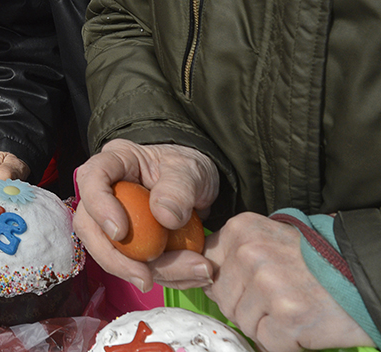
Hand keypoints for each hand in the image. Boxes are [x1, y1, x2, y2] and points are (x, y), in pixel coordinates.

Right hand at [74, 139, 219, 291]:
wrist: (197, 186)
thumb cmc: (187, 167)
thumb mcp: (190, 170)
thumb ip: (179, 188)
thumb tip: (165, 218)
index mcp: (112, 163)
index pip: (91, 179)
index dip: (98, 206)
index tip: (121, 232)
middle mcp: (104, 192)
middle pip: (88, 226)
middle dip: (113, 258)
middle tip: (144, 278)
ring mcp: (112, 219)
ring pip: (109, 253)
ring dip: (146, 272)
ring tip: (190, 272)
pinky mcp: (126, 243)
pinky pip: (135, 265)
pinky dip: (163, 275)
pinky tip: (190, 274)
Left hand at [204, 213, 372, 351]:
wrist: (366, 277)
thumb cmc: (319, 262)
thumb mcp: (271, 240)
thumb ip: (237, 255)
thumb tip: (206, 277)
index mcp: (241, 229)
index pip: (207, 266)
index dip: (226, 285)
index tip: (244, 290)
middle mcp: (250, 252)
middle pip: (223, 299)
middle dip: (248, 309)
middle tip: (280, 301)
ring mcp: (267, 284)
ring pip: (244, 322)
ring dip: (267, 326)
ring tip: (294, 309)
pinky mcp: (287, 315)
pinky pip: (267, 342)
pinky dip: (285, 343)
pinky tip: (303, 325)